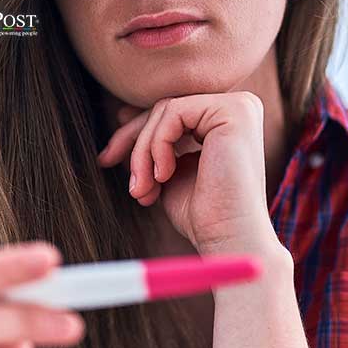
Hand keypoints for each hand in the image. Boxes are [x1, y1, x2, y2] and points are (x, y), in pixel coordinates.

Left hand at [97, 92, 280, 254]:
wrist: (228, 240)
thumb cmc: (203, 216)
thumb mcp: (169, 171)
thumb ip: (155, 143)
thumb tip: (123, 113)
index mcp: (227, 120)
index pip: (169, 114)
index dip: (134, 136)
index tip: (107, 160)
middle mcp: (240, 106)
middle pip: (165, 108)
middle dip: (134, 144)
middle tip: (124, 179)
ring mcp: (239, 107)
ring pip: (165, 110)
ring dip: (143, 152)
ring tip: (144, 188)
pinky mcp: (233, 112)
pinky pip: (173, 112)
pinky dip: (157, 145)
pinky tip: (163, 177)